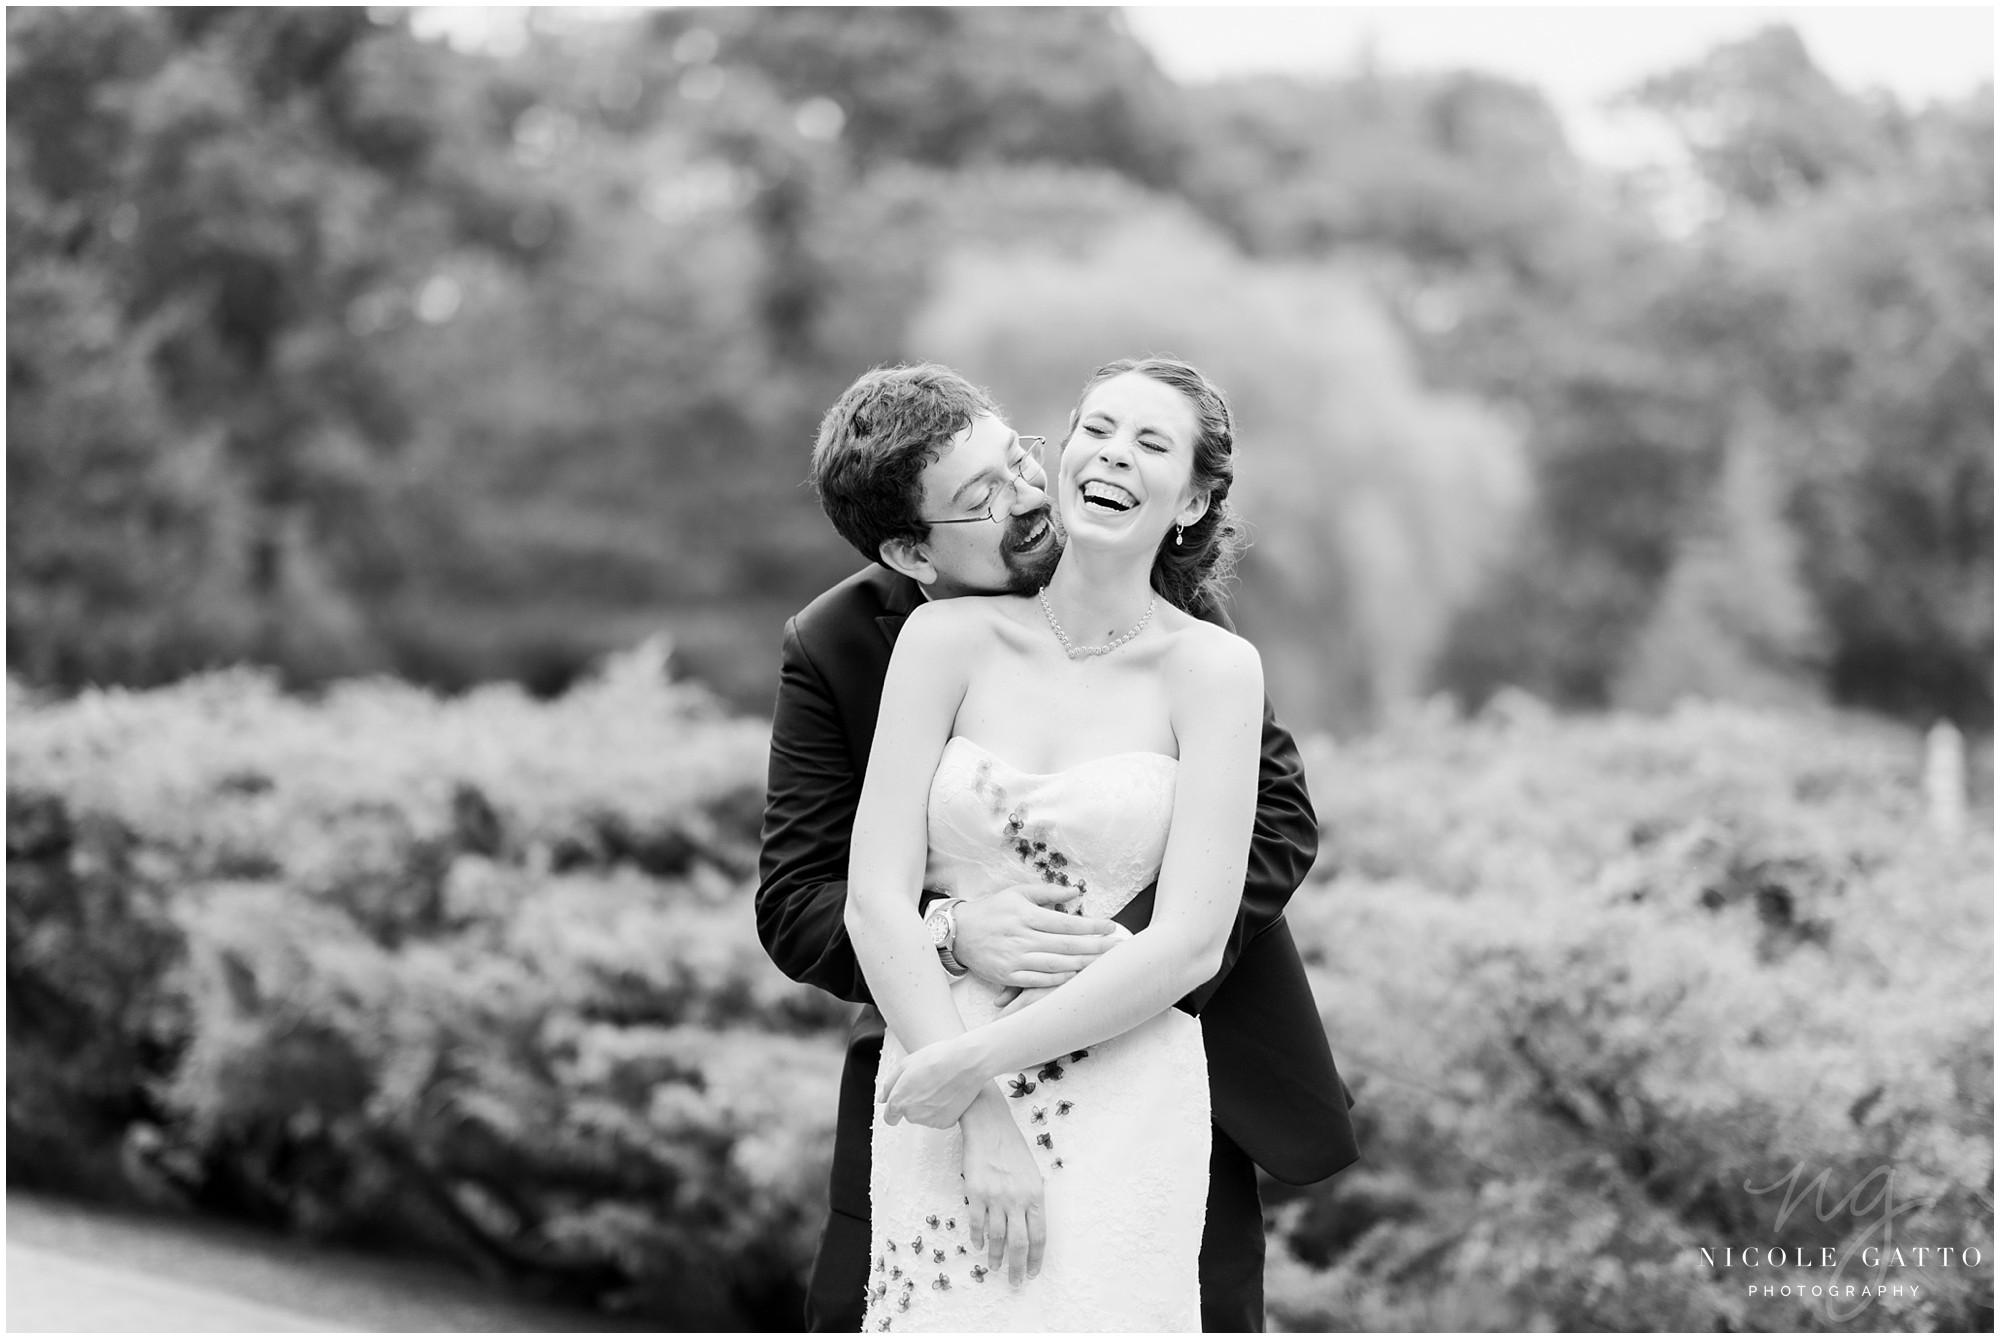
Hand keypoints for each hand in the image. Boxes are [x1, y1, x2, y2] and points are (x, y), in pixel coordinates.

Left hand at [877, 1035, 985, 1128]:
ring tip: (941, 1086)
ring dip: (929, 1106)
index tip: (903, 1102)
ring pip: (925, 1117)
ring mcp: (929, 1120)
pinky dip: (944, 1110)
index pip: (890, 1117)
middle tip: (928, 1083)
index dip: (895, 1109)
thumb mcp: (906, 1063)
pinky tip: (950, 1095)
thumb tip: (882, 1099)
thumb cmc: (936, 1058)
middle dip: (915, 1103)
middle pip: (909, 1115)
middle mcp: (911, 1115)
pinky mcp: (946, 1122)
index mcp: (898, 1101)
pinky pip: (940, 1119)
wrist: (966, 1062)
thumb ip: (890, 1084)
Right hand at [952, 883, 1125, 988]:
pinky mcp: (1008, 975)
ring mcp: (1015, 959)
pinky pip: (1038, 980)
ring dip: (1083, 964)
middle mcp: (1022, 938)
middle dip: (1096, 947)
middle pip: (1066, 945)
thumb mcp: (1017, 893)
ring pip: (1056, 964)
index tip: (1111, 927)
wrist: (959, 932)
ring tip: (1104, 964)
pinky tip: (1075, 976)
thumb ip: (1048, 892)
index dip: (1091, 926)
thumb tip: (1076, 891)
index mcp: (1026, 915)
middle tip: (1119, 949)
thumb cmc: (992, 910)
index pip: (1066, 923)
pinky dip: (1058, 979)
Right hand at [958, 1087, 1045, 1285]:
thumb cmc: (1012, 1149)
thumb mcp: (1031, 1174)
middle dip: (1018, 1267)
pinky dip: (977, 1238)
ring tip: (996, 1267)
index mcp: (1035, 1195)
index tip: (1032, 1272)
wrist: (989, 1126)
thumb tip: (1027, 1229)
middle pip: (1019, 1243)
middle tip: (1015, 1282)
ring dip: (997, 1256)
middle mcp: (1017, 1198)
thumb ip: (1031, 1201)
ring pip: (997, 1237)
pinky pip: (976, 1223)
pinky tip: (978, 1246)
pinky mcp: (976, 1192)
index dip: (1035, 1258)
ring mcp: (996, 1196)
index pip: (1039, 1235)